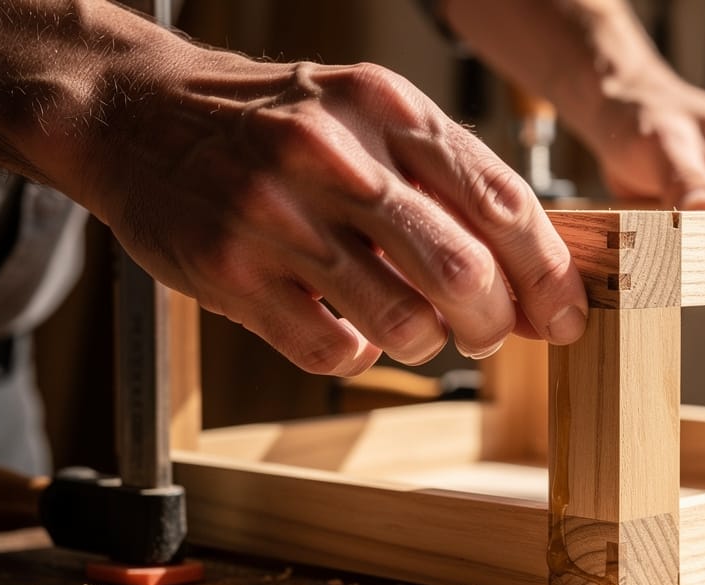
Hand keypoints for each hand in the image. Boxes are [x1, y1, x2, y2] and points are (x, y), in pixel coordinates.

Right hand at [0, 2, 587, 375]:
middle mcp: (337, 157)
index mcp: (387, 109)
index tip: (567, 316)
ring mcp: (279, 217)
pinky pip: (331, 352)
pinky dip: (354, 355)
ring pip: (402, 321)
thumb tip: (529, 276)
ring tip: (409, 324)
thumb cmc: (275, 124)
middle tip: (488, 333)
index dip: (547, 273)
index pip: (501, 202)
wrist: (136, 112)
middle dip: (493, 321)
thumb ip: (448, 184)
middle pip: (462, 270)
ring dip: (425, 343)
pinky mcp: (232, 272)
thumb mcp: (369, 117)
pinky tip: (341, 328)